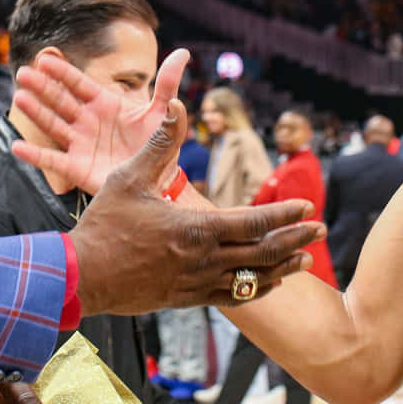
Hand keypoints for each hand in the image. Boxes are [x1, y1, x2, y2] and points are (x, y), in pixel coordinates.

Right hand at [12, 48, 189, 194]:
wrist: (158, 179)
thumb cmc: (158, 143)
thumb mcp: (164, 112)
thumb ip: (168, 83)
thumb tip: (183, 53)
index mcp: (105, 104)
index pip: (80, 84)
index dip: (63, 72)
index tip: (45, 59)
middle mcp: (88, 121)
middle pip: (61, 101)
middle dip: (43, 87)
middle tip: (23, 73)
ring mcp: (81, 144)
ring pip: (54, 125)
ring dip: (37, 112)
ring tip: (20, 98)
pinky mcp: (78, 167)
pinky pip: (53, 160)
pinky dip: (35, 155)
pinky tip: (17, 146)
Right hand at [66, 99, 324, 315]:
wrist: (82, 276)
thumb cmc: (104, 223)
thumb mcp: (130, 177)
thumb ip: (160, 143)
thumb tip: (177, 105)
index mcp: (195, 229)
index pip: (253, 222)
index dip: (283, 213)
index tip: (307, 206)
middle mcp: (204, 260)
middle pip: (263, 252)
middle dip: (295, 239)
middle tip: (320, 229)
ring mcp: (197, 284)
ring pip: (252, 279)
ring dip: (283, 267)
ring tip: (305, 258)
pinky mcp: (187, 299)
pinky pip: (232, 297)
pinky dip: (256, 289)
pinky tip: (268, 283)